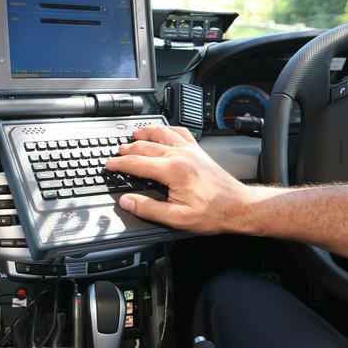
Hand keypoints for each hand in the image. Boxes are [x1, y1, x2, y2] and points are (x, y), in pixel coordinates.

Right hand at [105, 125, 253, 233]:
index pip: (136, 163)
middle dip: (128, 149)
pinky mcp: (199, 151)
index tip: (108, 165)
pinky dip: (168, 129)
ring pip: (162, 133)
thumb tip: (126, 201)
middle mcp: (180, 155)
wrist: (239, 207)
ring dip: (146, 132)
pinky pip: (180, 132)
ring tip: (134, 134)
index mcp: (172, 171)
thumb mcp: (176, 218)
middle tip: (116, 152)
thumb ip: (148, 209)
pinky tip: (164, 131)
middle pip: (146, 146)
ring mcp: (190, 151)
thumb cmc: (212, 213)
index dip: (119, 164)